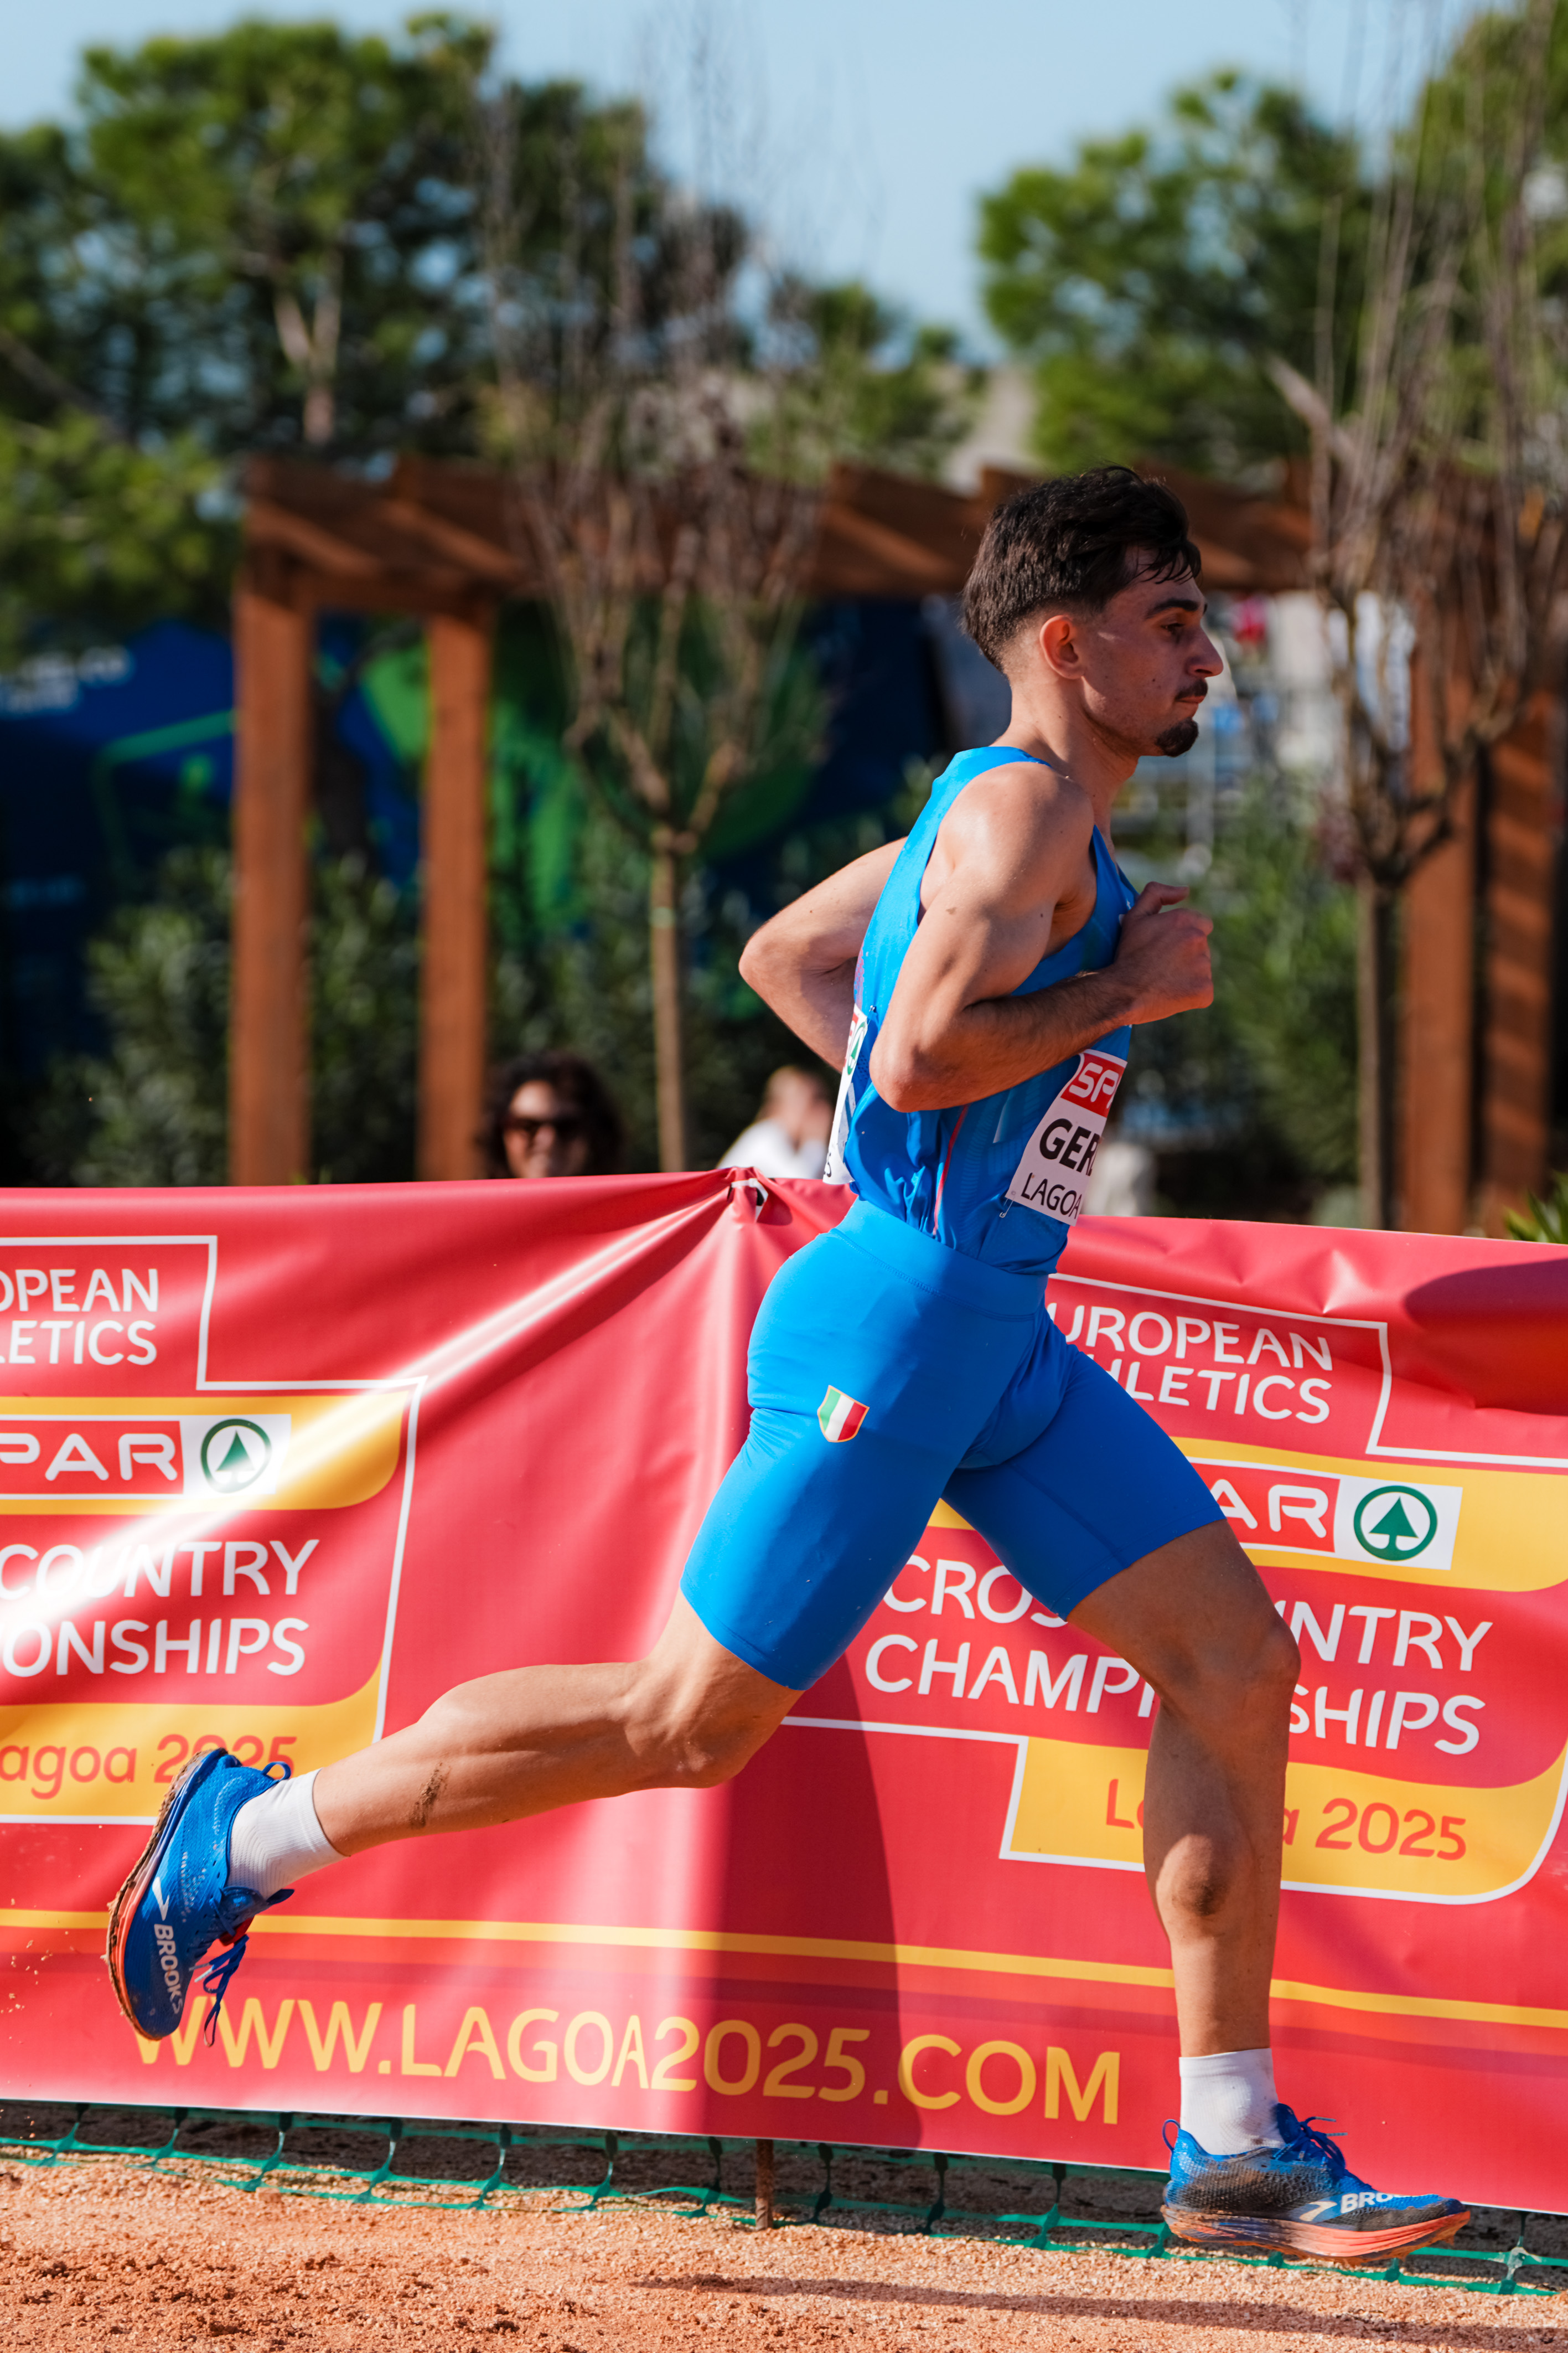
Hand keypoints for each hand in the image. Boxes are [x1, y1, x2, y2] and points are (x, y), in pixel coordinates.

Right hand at [1112, 883, 1212, 1022]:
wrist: (1122, 992)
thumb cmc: (1127, 955)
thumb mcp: (1135, 917)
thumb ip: (1157, 894)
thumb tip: (1185, 890)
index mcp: (1185, 920)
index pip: (1202, 925)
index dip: (1184, 935)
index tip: (1168, 947)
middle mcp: (1198, 941)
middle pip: (1202, 947)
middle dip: (1187, 954)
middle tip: (1163, 965)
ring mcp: (1204, 967)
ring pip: (1203, 969)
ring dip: (1189, 974)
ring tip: (1165, 980)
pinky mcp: (1205, 991)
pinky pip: (1204, 992)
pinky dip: (1191, 995)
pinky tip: (1172, 994)